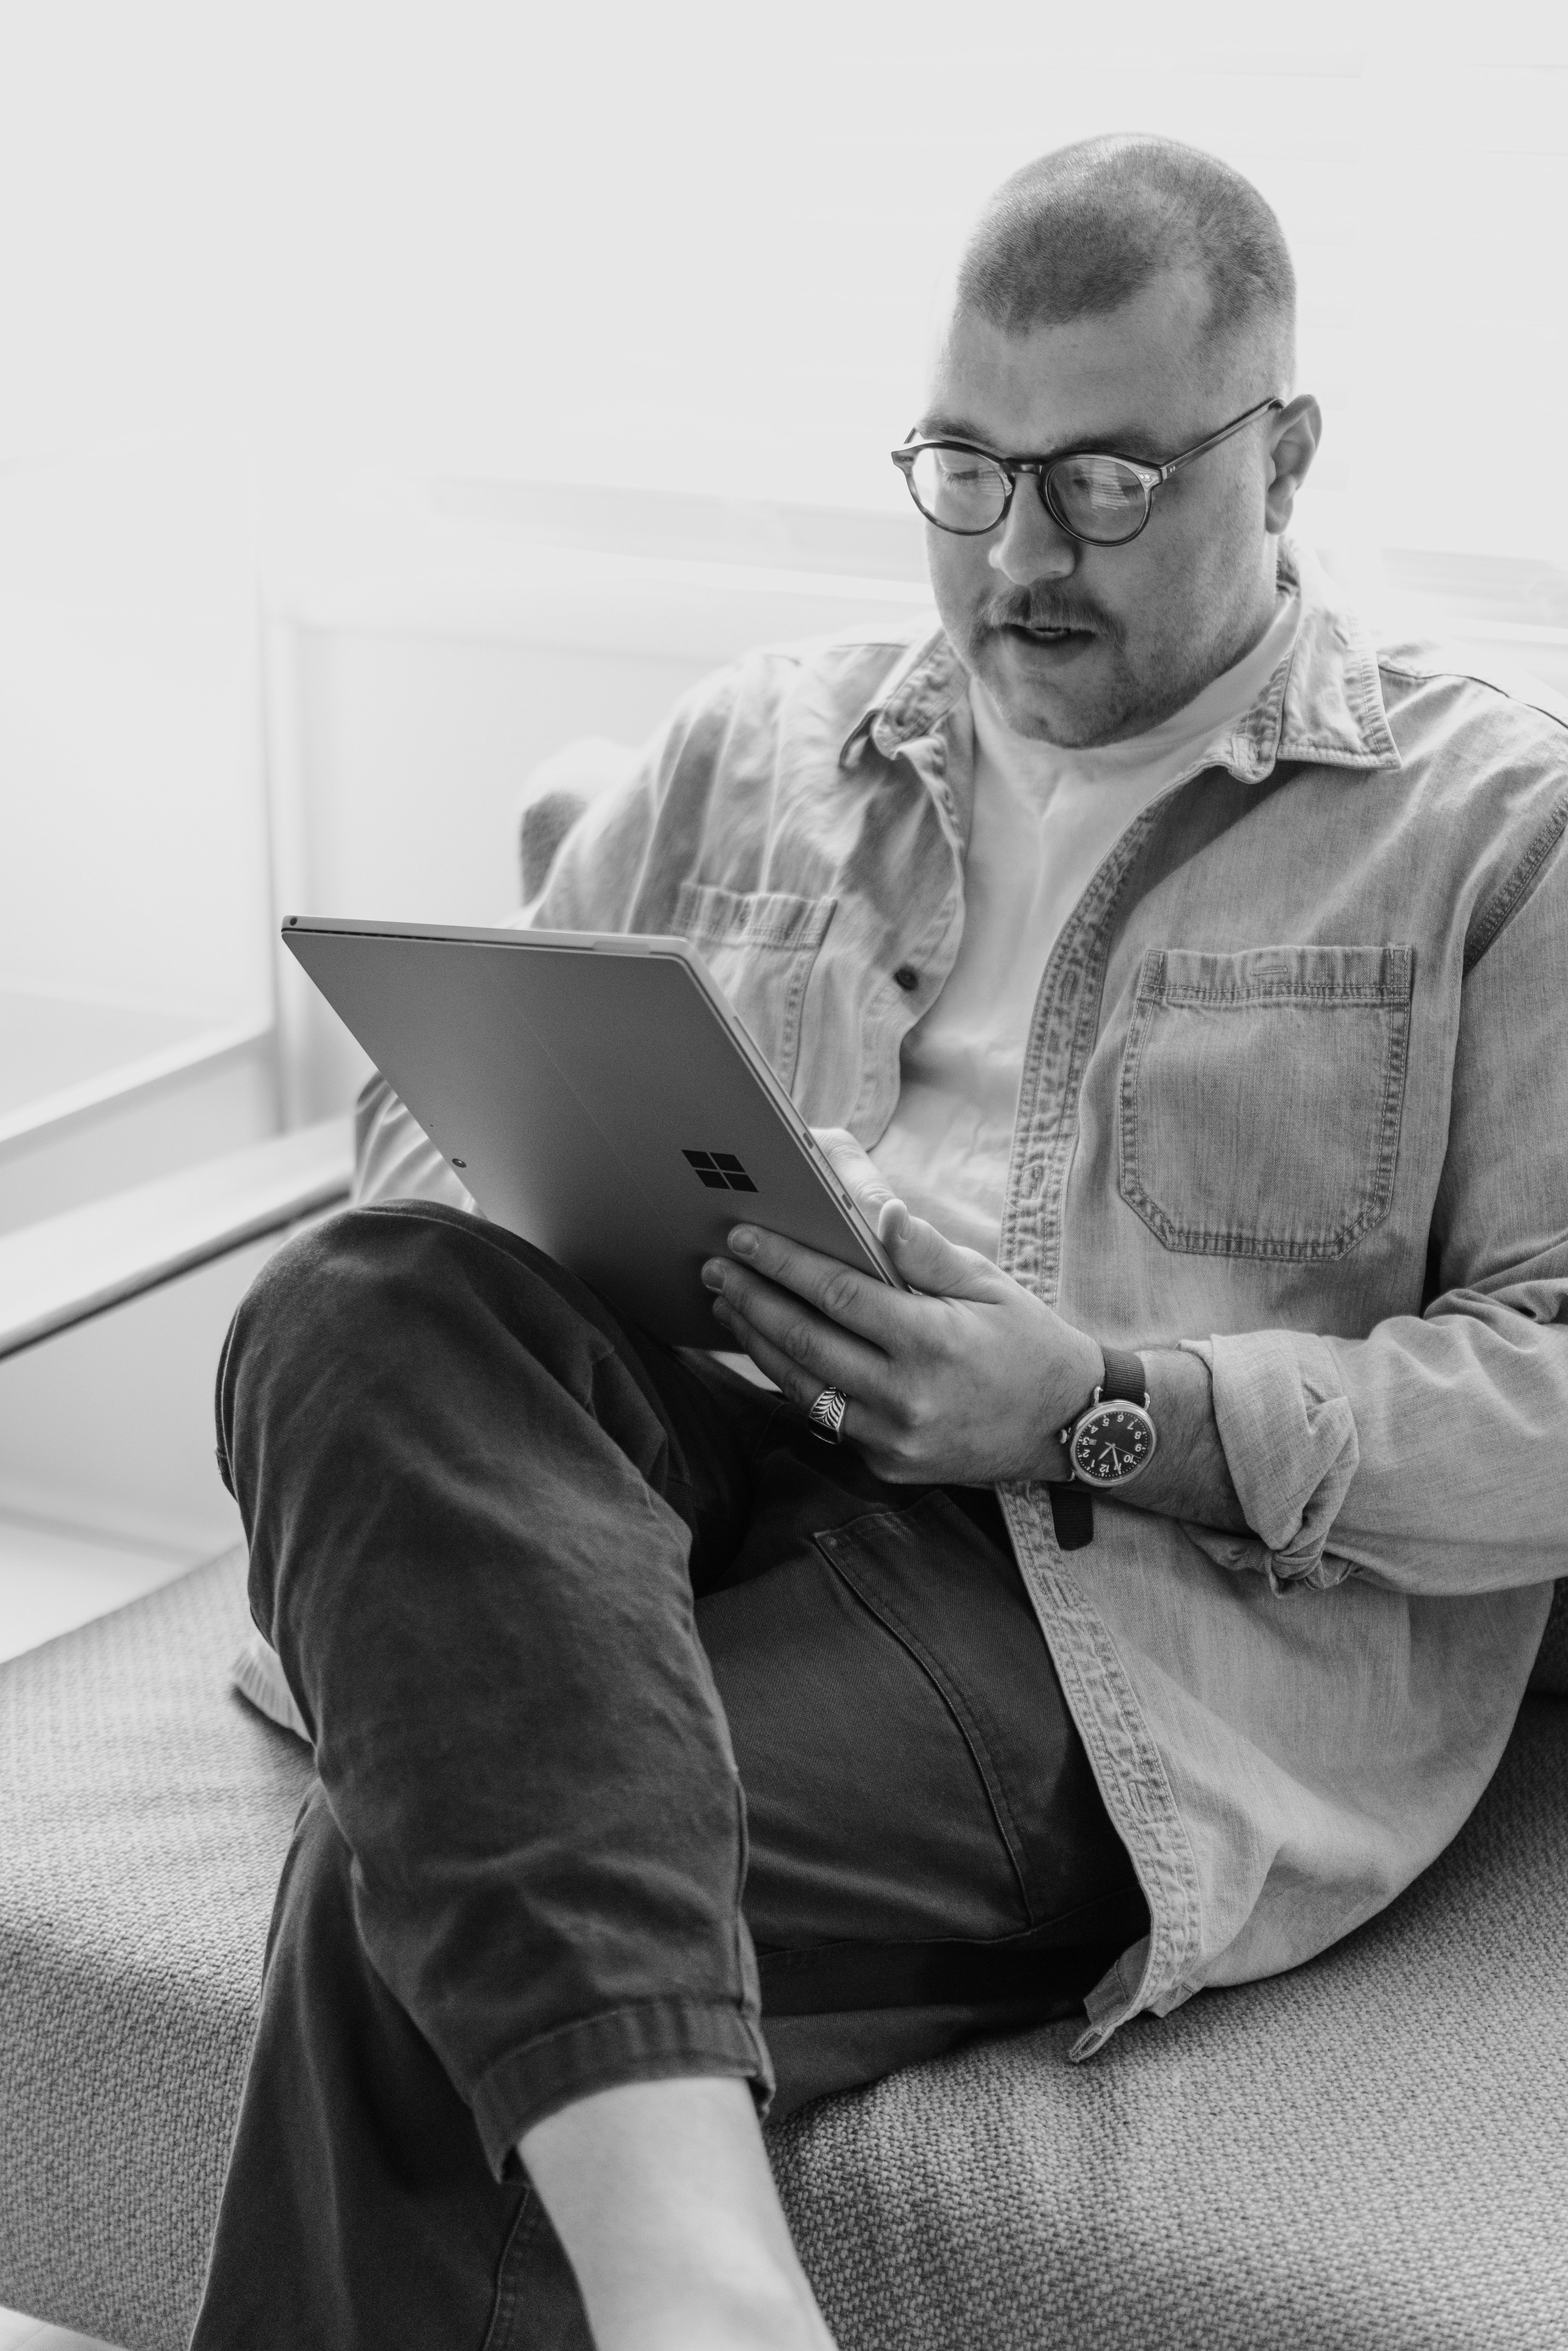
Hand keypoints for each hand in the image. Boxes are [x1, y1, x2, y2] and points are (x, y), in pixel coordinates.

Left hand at [701, 1190, 1103, 1487]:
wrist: (1071, 1426)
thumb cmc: (1028, 1342)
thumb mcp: (989, 1285)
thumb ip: (926, 1253)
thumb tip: (877, 1210)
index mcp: (933, 1343)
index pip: (837, 1293)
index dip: (783, 1262)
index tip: (744, 1237)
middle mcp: (908, 1397)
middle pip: (806, 1342)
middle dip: (752, 1300)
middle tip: (715, 1268)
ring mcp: (895, 1440)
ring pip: (805, 1388)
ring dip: (759, 1343)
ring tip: (730, 1305)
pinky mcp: (890, 1466)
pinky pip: (828, 1421)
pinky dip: (795, 1383)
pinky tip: (773, 1352)